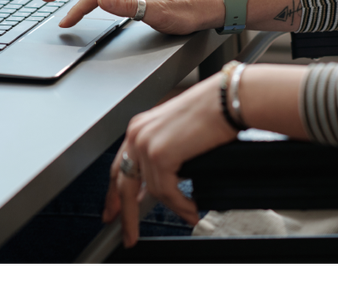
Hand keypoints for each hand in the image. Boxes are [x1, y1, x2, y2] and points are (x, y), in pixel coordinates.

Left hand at [101, 74, 235, 243]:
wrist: (225, 101)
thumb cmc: (210, 113)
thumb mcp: (177, 134)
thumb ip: (164, 156)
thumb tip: (163, 185)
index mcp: (139, 128)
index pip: (119, 166)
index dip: (114, 193)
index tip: (112, 211)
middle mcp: (137, 134)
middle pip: (123, 184)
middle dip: (126, 214)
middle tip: (128, 236)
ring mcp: (146, 143)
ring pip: (152, 191)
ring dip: (173, 207)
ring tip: (190, 214)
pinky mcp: (159, 154)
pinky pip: (167, 192)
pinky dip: (181, 205)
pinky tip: (191, 210)